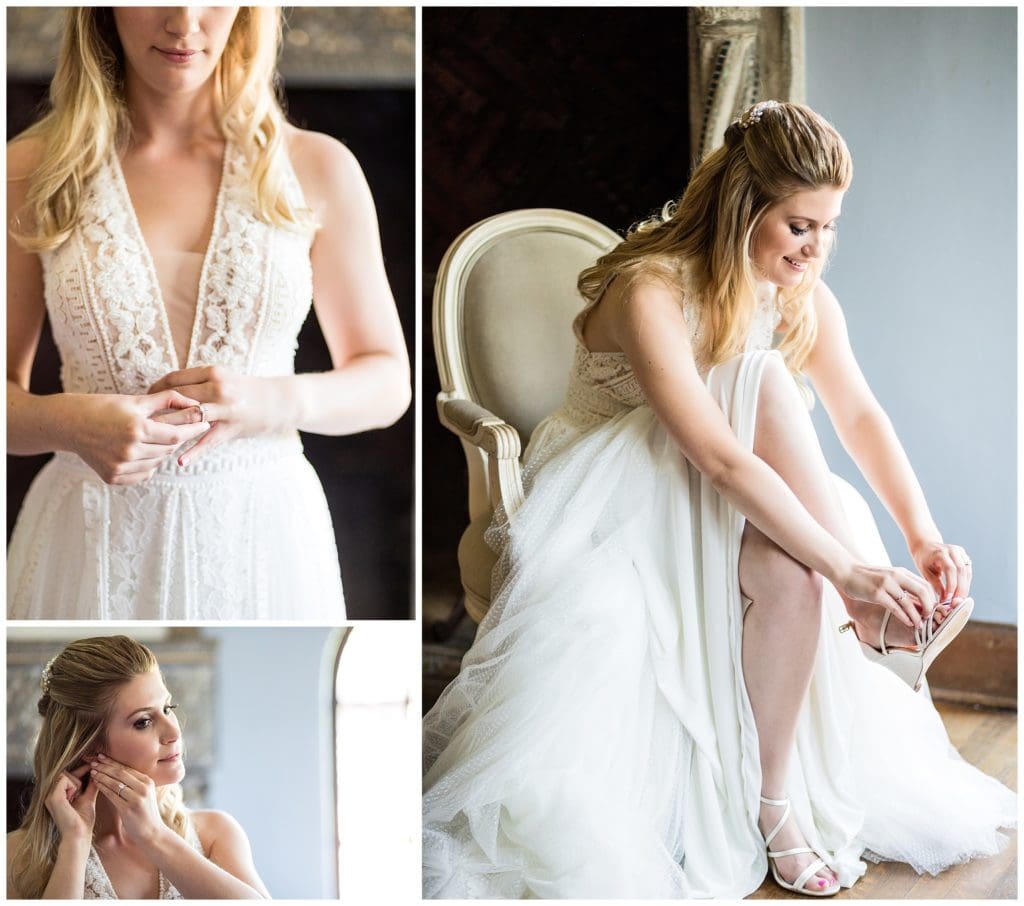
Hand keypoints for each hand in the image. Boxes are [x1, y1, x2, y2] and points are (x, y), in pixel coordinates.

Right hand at [44, 764, 98, 841]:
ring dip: (76, 782)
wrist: (79, 835)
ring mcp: (49, 796)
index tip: (92, 765)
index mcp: (55, 796)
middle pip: (65, 772)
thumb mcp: (88, 798)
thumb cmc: (83, 820)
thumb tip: (97, 771)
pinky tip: (73, 797)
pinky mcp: (53, 797)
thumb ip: (90, 785)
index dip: (81, 769)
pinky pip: (64, 779)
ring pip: (65, 774)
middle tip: (84, 786)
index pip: (66, 774)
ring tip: (77, 796)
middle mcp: (49, 795)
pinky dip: (73, 786)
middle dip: (79, 774)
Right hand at [62, 390, 209, 483]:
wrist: (70, 424)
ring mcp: (120, 466)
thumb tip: (194, 402)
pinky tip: (139, 451)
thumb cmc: (104, 407)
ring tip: (151, 437)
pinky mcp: (113, 477)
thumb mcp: (136, 400)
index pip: (176, 435)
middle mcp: (129, 451)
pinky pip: (144, 474)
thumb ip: (168, 400)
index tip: (205, 424)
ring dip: (161, 451)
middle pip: (168, 450)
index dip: (194, 430)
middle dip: (176, 438)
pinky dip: (147, 464)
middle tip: (178, 428)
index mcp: (136, 429)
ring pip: (158, 462)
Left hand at [88, 754, 167, 848]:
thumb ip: (136, 784)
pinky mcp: (129, 808)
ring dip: (102, 775)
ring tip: (92, 770)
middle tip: (94, 760)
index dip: (113, 761)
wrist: (153, 833)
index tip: (102, 756)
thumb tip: (119, 773)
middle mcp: (144, 787)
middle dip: (106, 765)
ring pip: (115, 782)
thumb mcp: (145, 795)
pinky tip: (95, 783)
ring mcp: (137, 797)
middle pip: (121, 772)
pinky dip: (103, 787)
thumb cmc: (146, 814)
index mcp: (148, 781)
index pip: (127, 768)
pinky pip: (112, 795)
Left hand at [148, 367, 285, 466]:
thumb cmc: (246, 390)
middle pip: (177, 399)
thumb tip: (167, 388)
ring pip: (189, 419)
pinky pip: (208, 441)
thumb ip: (198, 381)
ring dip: (169, 429)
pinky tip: (181, 461)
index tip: (144, 399)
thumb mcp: (223, 377)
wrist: (278, 401)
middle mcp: (218, 389)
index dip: (155, 389)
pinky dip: (194, 452)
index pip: (174, 379)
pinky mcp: (232, 428)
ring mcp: (226, 409)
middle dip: (156, 410)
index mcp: (213, 373)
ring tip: (152, 440)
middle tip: (140, 421)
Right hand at [837, 562, 936, 628]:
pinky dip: (904, 617)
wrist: (846, 571)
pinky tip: (908, 622)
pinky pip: (895, 607)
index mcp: (901, 572)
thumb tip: (918, 603)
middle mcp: (896, 576)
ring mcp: (886, 584)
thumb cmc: (867, 577)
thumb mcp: (888, 577)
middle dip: (929, 607)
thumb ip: (902, 586)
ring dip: (917, 616)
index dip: (932, 599)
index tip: (932, 610)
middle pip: (922, 591)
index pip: (925, 585)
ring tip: (919, 625)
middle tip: (928, 618)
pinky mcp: (876, 593)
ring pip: (909, 602)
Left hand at [911, 539, 971, 605]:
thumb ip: (934, 583)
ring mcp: (960, 552)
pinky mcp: (965, 556)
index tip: (948, 598)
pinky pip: (968, 571)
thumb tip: (944, 599)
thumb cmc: (923, 559)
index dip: (951, 584)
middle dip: (960, 588)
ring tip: (959, 599)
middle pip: (961, 570)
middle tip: (956, 602)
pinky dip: (966, 582)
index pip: (950, 569)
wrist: (926, 545)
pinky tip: (961, 592)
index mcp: (940, 552)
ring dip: (965, 587)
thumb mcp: (924, 571)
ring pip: (967, 572)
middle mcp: (953, 550)